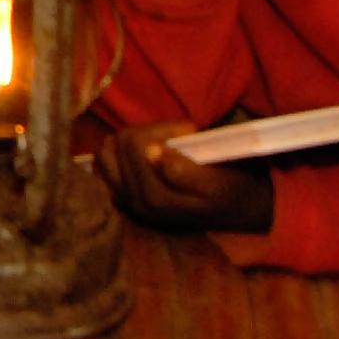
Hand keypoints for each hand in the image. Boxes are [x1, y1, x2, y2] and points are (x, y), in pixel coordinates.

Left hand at [96, 120, 273, 234]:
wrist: (235, 211)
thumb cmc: (229, 192)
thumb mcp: (217, 183)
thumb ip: (184, 171)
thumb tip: (153, 152)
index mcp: (155, 198)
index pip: (135, 143)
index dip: (165, 127)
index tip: (191, 130)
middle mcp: (134, 201)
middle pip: (119, 143)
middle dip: (150, 130)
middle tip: (179, 134)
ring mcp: (125, 200)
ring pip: (107, 149)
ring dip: (132, 139)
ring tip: (162, 141)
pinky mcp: (121, 195)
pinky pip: (103, 163)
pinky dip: (119, 152)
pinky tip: (144, 153)